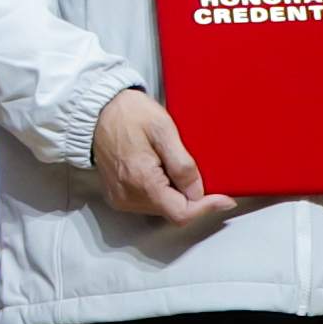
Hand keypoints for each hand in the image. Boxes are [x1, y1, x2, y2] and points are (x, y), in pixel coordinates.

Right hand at [88, 88, 237, 227]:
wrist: (96, 111)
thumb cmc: (128, 114)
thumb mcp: (163, 130)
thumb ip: (182, 164)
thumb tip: (198, 192)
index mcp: (141, 181)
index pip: (182, 213)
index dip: (207, 207)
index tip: (225, 198)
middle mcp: (128, 196)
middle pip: (173, 212)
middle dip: (191, 197)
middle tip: (196, 171)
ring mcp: (121, 198)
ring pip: (162, 209)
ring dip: (176, 193)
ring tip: (171, 164)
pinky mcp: (117, 195)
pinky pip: (148, 203)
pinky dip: (162, 192)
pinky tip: (160, 170)